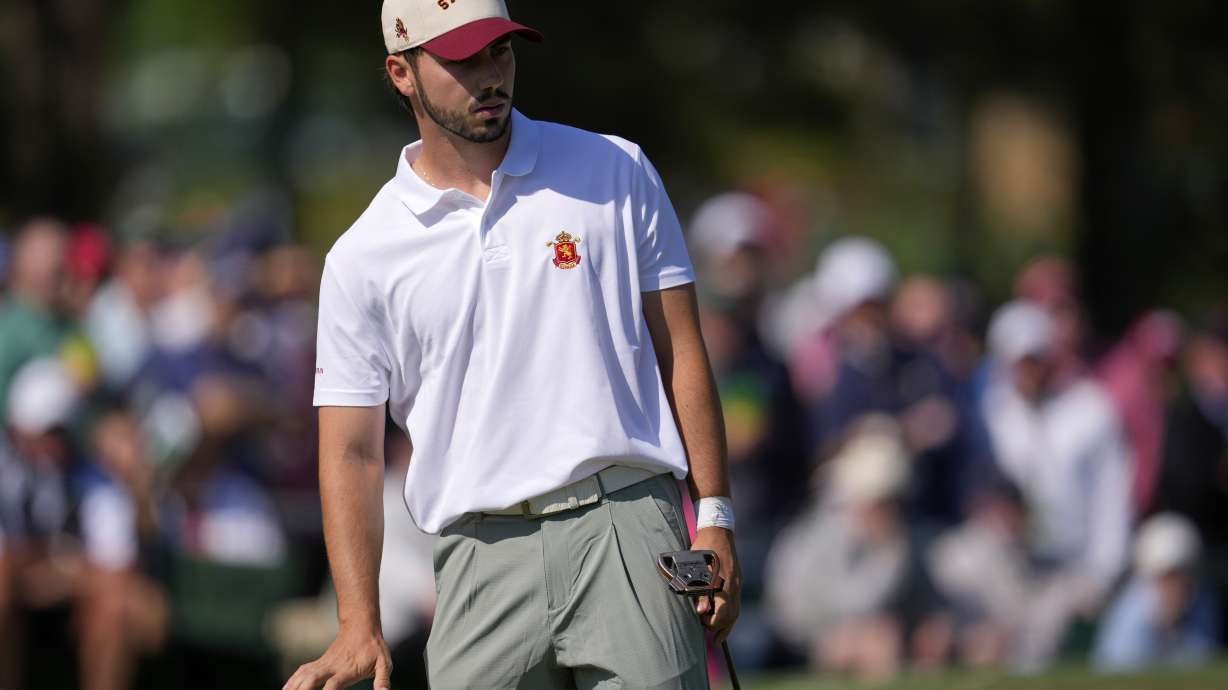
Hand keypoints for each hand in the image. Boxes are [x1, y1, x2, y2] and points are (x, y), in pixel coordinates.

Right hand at [283, 625, 391, 689]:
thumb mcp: (384, 663)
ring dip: (294, 686)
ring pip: (304, 674)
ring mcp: (324, 663)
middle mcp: (332, 667)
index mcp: (347, 670)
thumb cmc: (374, 648)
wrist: (361, 626)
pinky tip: (286, 688)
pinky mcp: (320, 662)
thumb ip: (383, 679)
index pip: (333, 685)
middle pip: (312, 679)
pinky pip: (303, 670)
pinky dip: (293, 679)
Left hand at [691, 527, 740, 643]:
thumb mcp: (696, 568)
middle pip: (732, 614)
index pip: (723, 613)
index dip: (713, 622)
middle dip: (722, 627)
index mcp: (725, 583)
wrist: (717, 529)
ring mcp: (737, 582)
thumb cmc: (704, 547)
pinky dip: (730, 613)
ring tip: (719, 635)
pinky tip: (723, 616)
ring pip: (736, 609)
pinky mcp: (736, 579)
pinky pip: (735, 601)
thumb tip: (702, 611)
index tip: (702, 622)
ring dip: (727, 623)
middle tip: (711, 636)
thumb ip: (700, 591)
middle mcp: (734, 585)